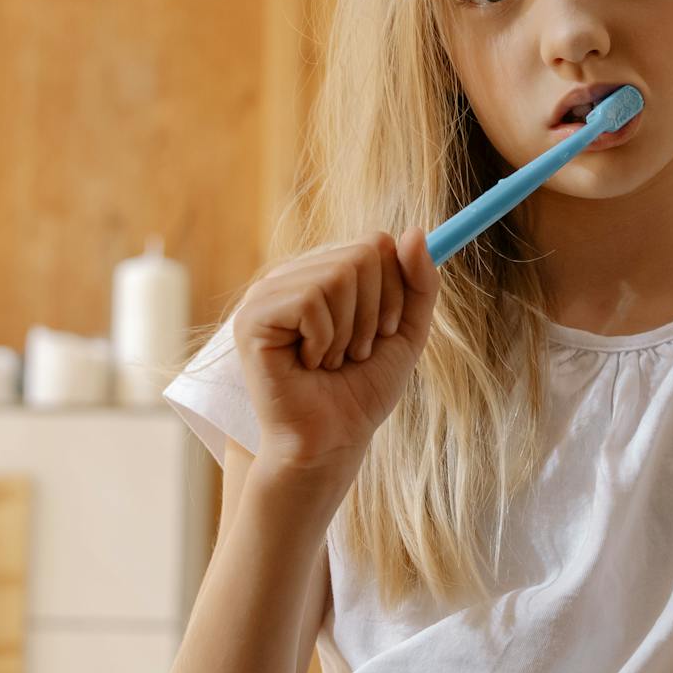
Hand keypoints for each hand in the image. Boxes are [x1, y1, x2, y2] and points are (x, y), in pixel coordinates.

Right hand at [233, 227, 438, 474]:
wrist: (333, 440)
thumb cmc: (362, 390)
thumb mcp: (406, 331)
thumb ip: (419, 283)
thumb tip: (412, 231)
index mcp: (325, 273)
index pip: (378, 244)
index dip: (395, 291)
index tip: (384, 331)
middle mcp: (294, 276)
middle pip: (364, 254)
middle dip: (376, 312)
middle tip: (355, 351)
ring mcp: (268, 293)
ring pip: (339, 274)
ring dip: (350, 331)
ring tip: (330, 360)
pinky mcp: (253, 317)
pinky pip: (311, 299)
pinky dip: (325, 339)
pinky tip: (308, 364)